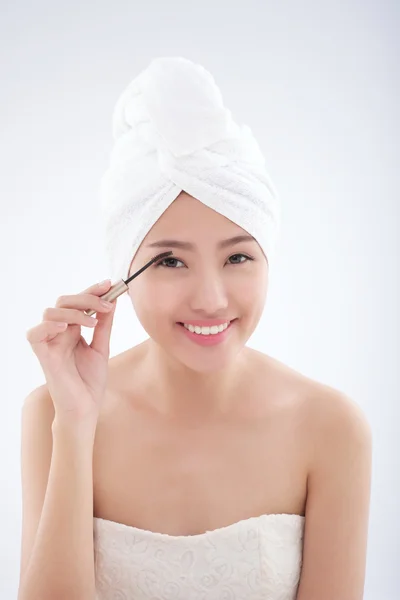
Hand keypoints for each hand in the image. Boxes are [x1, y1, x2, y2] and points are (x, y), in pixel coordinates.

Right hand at [26, 280, 116, 424]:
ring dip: (74, 312)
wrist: (86, 408)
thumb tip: (112, 301)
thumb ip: (104, 325)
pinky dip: (48, 326)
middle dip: (86, 298)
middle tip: (106, 304)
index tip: (110, 284)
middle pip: (63, 302)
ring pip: (51, 313)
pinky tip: (66, 329)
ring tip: (93, 323)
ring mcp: (50, 343)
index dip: (92, 290)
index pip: (78, 302)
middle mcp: (59, 333)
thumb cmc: (90, 381)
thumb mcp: (102, 347)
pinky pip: (35, 334)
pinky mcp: (43, 356)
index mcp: (72, 330)